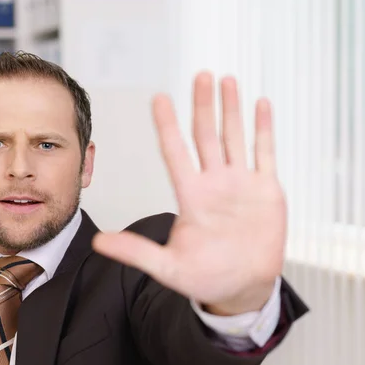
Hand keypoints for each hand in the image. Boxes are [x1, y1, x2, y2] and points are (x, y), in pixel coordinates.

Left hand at [91, 72, 285, 314]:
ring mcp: (240, 185)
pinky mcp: (266, 191)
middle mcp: (214, 184)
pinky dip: (264, 129)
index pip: (176, 153)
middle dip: (202, 105)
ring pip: (234, 137)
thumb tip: (98, 243)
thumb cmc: (205, 279)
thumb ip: (135, 252)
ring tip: (226, 80)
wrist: (242, 289)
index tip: (159, 98)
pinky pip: (265, 153)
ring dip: (231, 109)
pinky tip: (261, 104)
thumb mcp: (167, 267)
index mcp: (191, 197)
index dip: (168, 125)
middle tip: (200, 75)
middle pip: (206, 136)